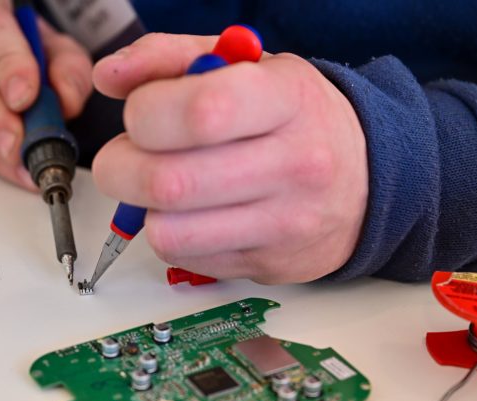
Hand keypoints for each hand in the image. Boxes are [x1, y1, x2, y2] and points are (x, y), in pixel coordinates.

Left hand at [91, 34, 367, 283]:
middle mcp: (294, 164)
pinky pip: (184, 259)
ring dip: (143, 209)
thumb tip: (110, 77)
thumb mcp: (245, 67)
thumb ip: (171, 58)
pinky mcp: (269, 265)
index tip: (139, 115)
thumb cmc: (295, 118)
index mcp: (286, 99)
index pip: (201, 112)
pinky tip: (193, 214)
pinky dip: (172, 236)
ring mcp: (285, 223)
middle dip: (120, 168)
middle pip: (170, 182)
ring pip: (169, 232)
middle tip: (126, 157)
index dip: (145, 114)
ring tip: (162, 187)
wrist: (367, 178)